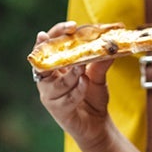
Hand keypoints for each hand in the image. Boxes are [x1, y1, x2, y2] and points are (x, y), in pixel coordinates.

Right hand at [32, 22, 117, 151]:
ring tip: (83, 68)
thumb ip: (100, 61)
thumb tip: (110, 45)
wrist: (97, 125)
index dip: (55, 34)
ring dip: (70, 72)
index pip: (48, 45)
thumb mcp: (97, 76)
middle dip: (53, 45)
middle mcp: (48, 80)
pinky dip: (77, 89)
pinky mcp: (57, 110)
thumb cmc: (92, 98)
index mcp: (54, 68)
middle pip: (41, 59)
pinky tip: (86, 85)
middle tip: (71, 37)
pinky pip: (65, 97)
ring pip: (54, 81)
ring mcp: (50, 96)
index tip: (71, 26)